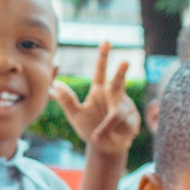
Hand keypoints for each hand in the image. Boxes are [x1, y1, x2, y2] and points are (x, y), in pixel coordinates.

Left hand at [50, 41, 140, 156]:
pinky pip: (123, 125)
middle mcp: (114, 95)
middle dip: (121, 72)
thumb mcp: (75, 115)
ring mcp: (126, 106)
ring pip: (117, 113)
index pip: (101, 71)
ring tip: (96, 136)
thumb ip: (66, 100)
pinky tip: (111, 136)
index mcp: (100, 90)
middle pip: (119, 81)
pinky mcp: (133, 120)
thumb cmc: (89, 127)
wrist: (104, 147)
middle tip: (125, 62)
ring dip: (107, 126)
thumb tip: (56, 84)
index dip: (103, 57)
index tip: (106, 42)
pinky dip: (113, 132)